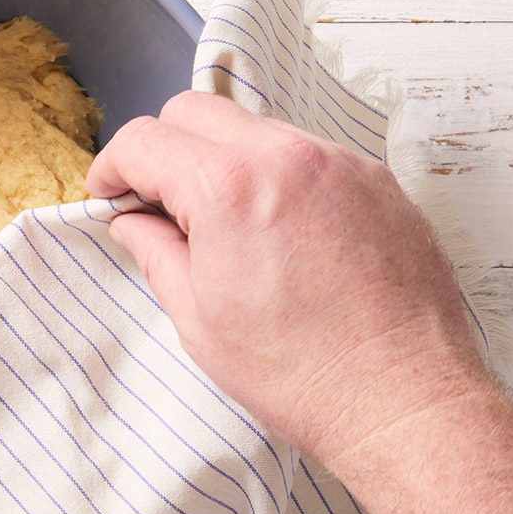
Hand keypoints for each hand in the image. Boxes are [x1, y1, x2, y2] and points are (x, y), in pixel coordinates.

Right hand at [85, 90, 486, 463]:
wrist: (403, 401)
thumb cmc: (303, 374)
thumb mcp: (198, 319)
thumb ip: (155, 253)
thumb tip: (134, 223)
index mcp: (230, 190)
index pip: (145, 142)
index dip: (112, 167)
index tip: (109, 192)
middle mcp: (288, 158)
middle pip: (195, 112)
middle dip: (162, 149)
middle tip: (156, 202)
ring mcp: (340, 164)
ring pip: (253, 127)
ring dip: (220, 159)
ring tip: (222, 223)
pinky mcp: (376, 181)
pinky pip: (306, 153)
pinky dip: (275, 175)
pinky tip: (275, 230)